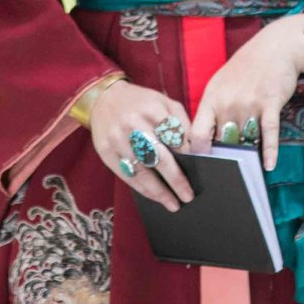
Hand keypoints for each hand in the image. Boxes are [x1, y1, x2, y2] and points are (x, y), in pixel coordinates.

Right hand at [89, 80, 194, 212]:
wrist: (104, 99)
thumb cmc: (141, 103)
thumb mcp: (164, 102)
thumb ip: (181, 123)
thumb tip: (195, 151)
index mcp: (152, 109)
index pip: (174, 137)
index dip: (187, 156)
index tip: (199, 171)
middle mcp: (133, 124)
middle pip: (158, 157)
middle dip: (175, 180)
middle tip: (187, 196)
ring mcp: (117, 139)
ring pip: (141, 171)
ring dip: (158, 191)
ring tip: (173, 203)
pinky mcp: (106, 152)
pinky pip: (127, 175)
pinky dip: (142, 188)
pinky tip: (154, 196)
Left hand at [191, 15, 303, 171]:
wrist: (275, 47)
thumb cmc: (246, 68)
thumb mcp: (221, 84)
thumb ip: (213, 110)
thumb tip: (206, 139)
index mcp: (212, 98)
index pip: (197, 132)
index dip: (197, 152)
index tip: (198, 166)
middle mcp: (228, 102)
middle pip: (222, 141)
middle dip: (223, 159)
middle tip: (222, 178)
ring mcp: (249, 104)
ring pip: (244, 140)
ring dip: (246, 157)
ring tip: (245, 175)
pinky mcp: (270, 104)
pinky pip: (268, 133)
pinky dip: (269, 151)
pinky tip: (268, 165)